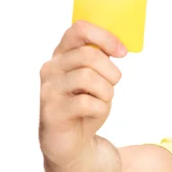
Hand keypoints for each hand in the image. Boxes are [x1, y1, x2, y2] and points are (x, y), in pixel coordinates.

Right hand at [39, 20, 126, 168]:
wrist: (71, 142)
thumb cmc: (86, 105)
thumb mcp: (97, 77)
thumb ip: (101, 58)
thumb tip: (119, 46)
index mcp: (62, 54)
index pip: (79, 29)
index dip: (105, 37)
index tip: (122, 52)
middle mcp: (51, 68)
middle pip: (89, 55)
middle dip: (111, 71)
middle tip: (113, 84)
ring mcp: (49, 90)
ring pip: (88, 77)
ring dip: (106, 91)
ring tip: (102, 100)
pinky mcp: (52, 112)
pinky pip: (86, 103)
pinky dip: (99, 108)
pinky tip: (94, 113)